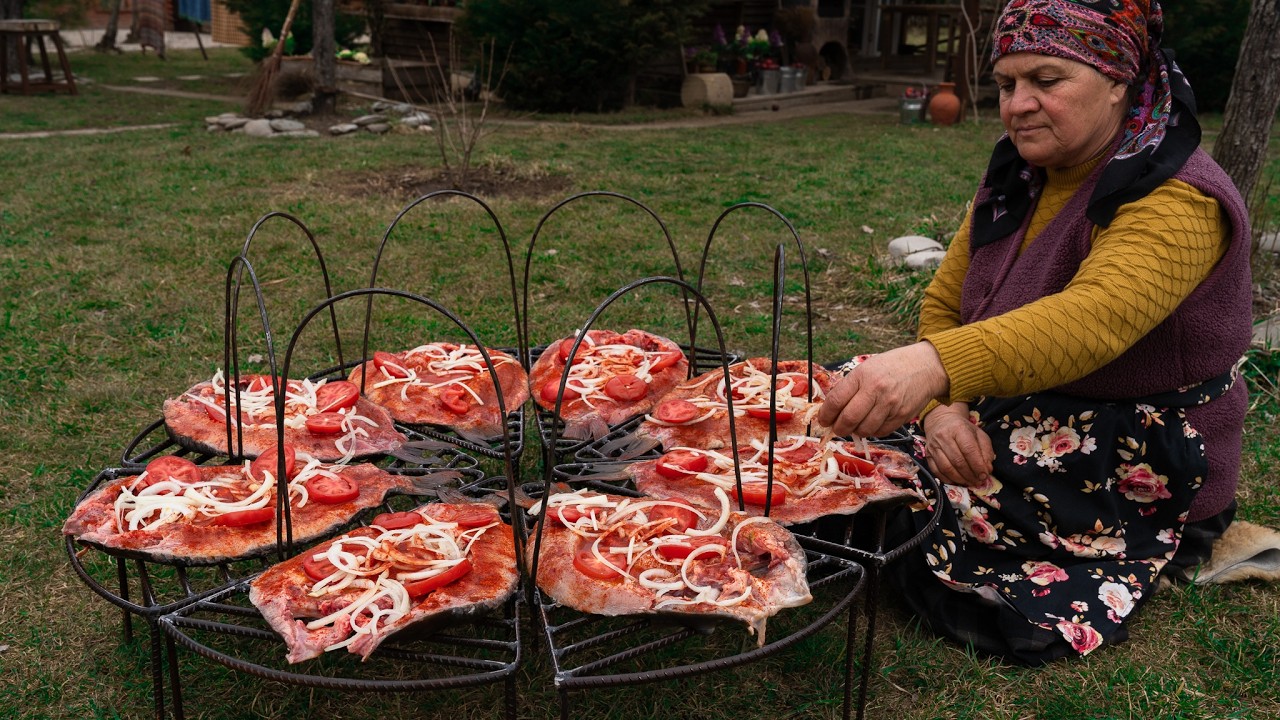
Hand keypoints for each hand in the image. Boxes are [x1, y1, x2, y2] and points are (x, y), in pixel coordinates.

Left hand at [816, 342, 947, 438]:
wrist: (925, 367)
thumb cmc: (892, 367)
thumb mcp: (866, 368)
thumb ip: (849, 387)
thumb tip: (831, 410)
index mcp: (863, 376)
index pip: (836, 400)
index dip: (826, 414)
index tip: (823, 420)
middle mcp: (876, 390)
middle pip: (848, 419)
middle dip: (838, 428)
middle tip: (837, 428)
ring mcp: (890, 405)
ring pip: (864, 430)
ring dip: (855, 432)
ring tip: (855, 425)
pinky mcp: (902, 416)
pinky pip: (880, 432)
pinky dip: (872, 431)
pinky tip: (872, 423)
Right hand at [922, 402, 994, 486]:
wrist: (941, 421)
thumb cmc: (963, 429)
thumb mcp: (979, 435)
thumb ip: (986, 451)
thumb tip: (987, 469)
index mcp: (959, 428)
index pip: (969, 450)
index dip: (977, 465)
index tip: (984, 475)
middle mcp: (943, 437)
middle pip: (957, 461)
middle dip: (970, 475)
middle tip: (978, 482)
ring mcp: (933, 446)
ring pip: (946, 468)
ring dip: (960, 479)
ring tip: (969, 483)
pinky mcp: (927, 455)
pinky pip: (936, 471)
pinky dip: (948, 479)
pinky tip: (957, 481)